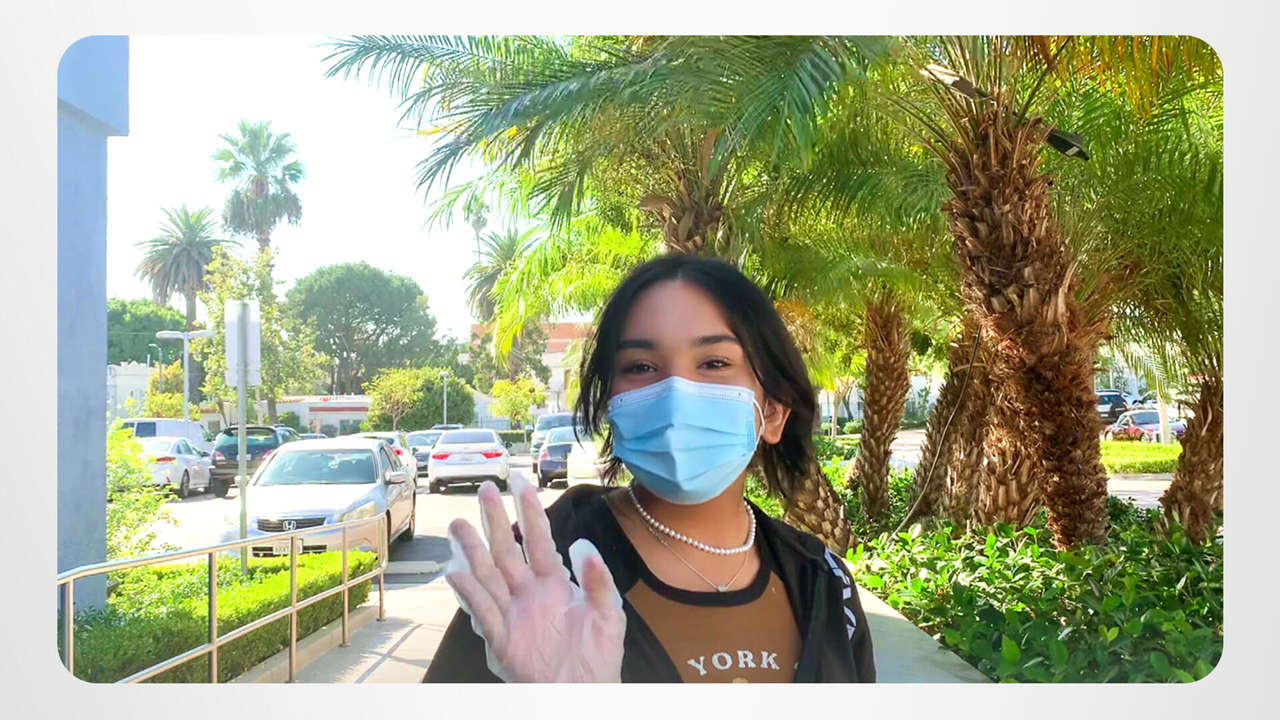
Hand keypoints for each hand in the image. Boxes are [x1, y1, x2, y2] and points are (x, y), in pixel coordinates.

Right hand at [444, 474, 625, 682]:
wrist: (584, 695)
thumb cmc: (599, 657)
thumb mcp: (608, 613)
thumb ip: (598, 578)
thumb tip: (581, 543)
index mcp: (554, 584)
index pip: (539, 539)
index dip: (529, 511)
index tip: (520, 483)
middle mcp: (529, 594)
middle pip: (507, 550)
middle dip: (495, 520)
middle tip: (484, 489)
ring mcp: (513, 614)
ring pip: (488, 575)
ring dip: (472, 550)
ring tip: (458, 524)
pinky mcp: (503, 639)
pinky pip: (482, 611)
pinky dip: (469, 592)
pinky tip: (455, 572)